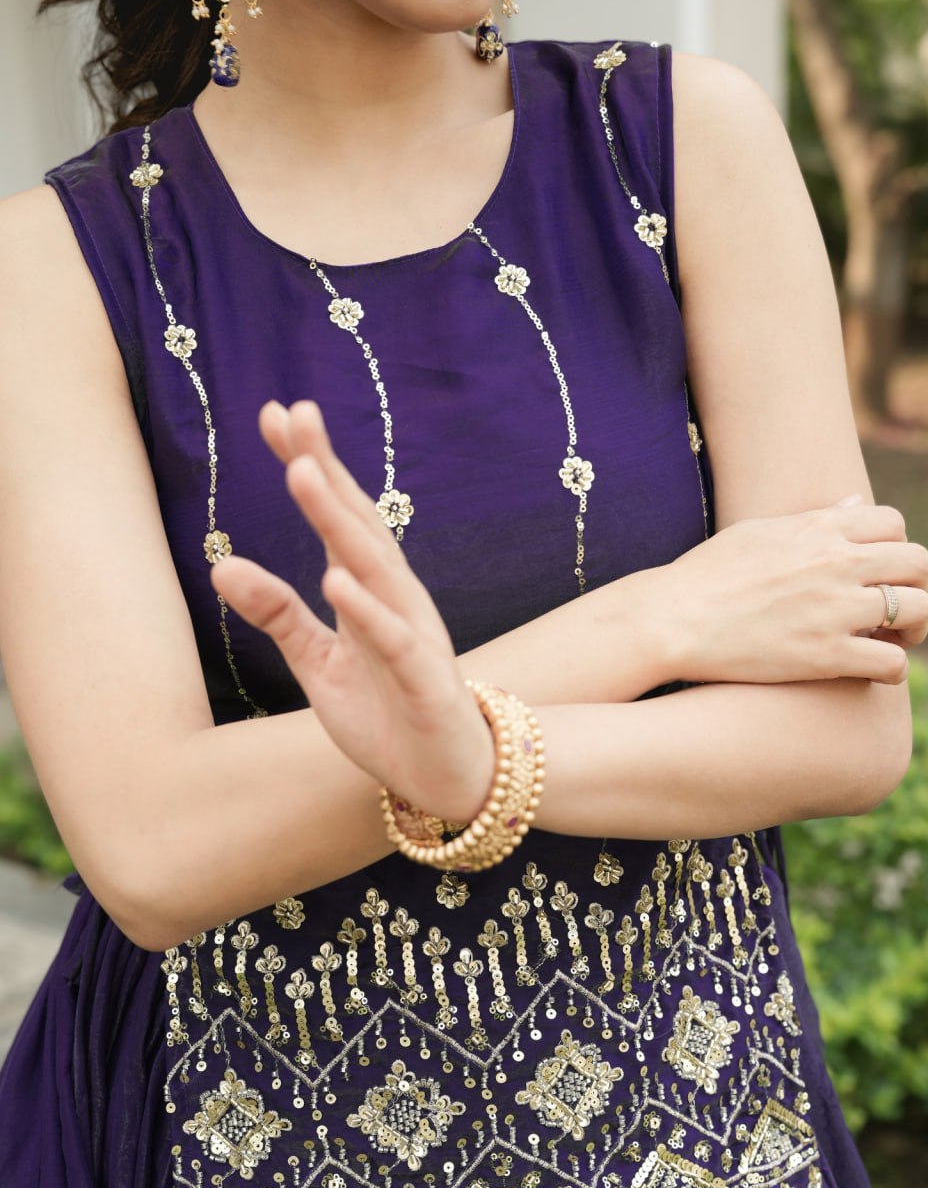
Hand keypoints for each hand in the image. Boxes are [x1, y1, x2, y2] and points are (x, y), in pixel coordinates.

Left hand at [210, 400, 495, 824]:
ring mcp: (413, 635)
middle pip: (359, 523)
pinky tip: (335, 579)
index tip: (275, 413)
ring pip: (375, 568)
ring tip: (303, 474)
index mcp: (369, 590)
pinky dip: (367, 610)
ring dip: (340, 520)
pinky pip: (394, 641)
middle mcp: (395, 599)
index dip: (310, 464)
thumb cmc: (386, 710)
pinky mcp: (424, 680)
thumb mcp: (319, 660)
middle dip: (325, 468)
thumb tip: (222, 563)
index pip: (338, 515)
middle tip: (295, 412)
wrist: (445, 775)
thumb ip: (279, 613)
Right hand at [654, 497, 927, 685]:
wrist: (670, 620)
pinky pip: (893, 663)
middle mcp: (835, 563)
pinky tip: (869, 670)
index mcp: (818, 530)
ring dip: (912, 628)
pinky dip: (892, 669)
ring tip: (889, 641)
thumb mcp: (758, 532)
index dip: (893, 549)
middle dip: (914, 586)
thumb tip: (854, 502)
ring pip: (918, 609)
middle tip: (893, 610)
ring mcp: (834, 609)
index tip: (876, 573)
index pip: (893, 523)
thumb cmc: (704, 576)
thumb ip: (814, 519)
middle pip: (917, 562)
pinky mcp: (825, 655)